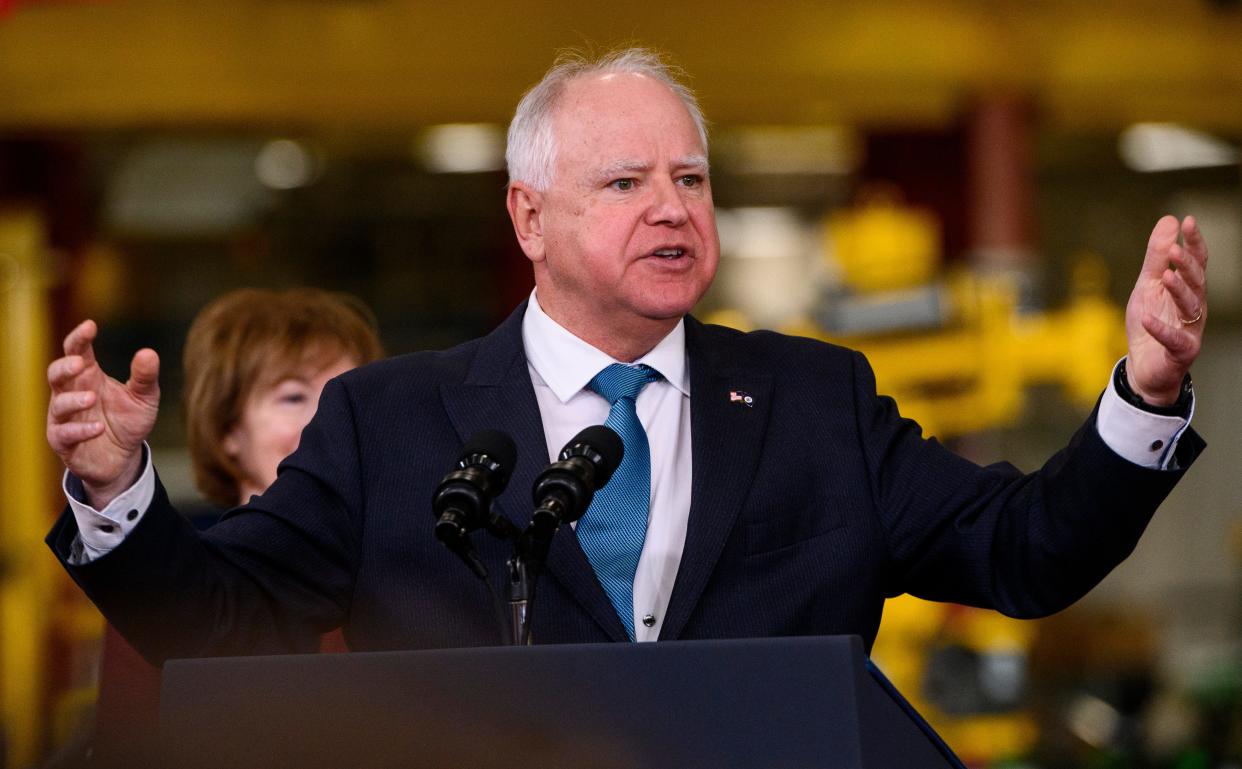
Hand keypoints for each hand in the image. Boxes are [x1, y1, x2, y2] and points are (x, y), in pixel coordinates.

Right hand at [46, 320, 160, 507]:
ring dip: (73, 400)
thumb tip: (148, 353)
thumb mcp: (144, 398)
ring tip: (92, 398)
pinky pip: (64, 434)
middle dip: (64, 366)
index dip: (80, 338)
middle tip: (80, 363)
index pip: (77, 351)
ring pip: (58, 404)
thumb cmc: (128, 421)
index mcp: (89, 376)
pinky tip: (98, 427)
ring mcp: (65, 418)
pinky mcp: (64, 441)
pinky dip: (80, 430)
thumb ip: (145, 377)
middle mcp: (72, 393)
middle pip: (56, 374)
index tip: (90, 326)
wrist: (123, 458)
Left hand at [1124, 215, 1207, 404]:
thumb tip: (1170, 220)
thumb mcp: (1147, 285)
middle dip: (1188, 266)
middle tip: (1175, 250)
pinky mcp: (1181, 351)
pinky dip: (1161, 329)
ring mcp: (1190, 329)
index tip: (1188, 221)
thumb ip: (1157, 256)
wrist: (1143, 366)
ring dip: (1179, 290)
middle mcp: (1194, 307)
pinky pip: (1174, 339)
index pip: (1197, 262)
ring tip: (1166, 275)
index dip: (1194, 242)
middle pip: (1197, 282)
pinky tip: (1148, 318)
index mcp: (1188, 289)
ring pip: (1190, 307)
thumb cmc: (1150, 321)